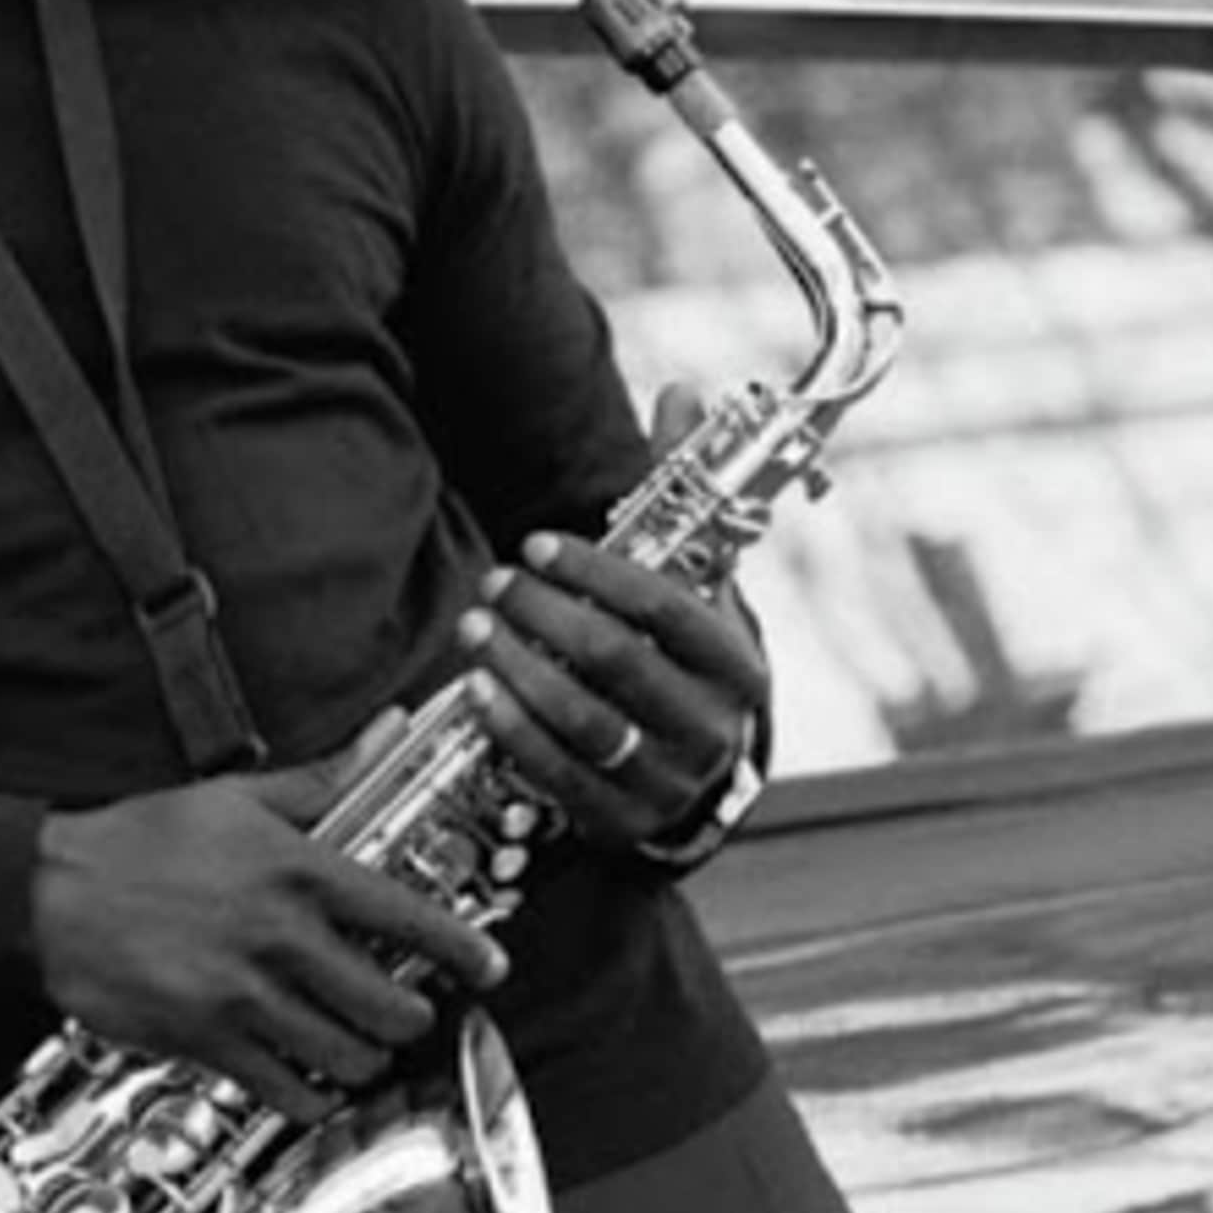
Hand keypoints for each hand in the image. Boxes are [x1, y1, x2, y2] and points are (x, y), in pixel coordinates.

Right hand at [32, 729, 506, 1119]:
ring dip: (366, 1058)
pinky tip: (315, 1086)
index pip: (410, 918)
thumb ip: (322, 779)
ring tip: (363, 1048)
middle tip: (409, 1014)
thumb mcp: (235, 796)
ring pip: (346, 1054)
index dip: (465, 951)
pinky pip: (287, 1090)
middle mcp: (281, 937)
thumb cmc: (137, 842)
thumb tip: (388, 729)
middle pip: (389, 1003)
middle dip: (411, 1016)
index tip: (489, 969)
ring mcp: (245, 996)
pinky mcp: (207, 1041)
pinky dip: (313, 1096)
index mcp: (298, 871)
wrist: (46, 893)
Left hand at [458, 387, 770, 853]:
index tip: (538, 544)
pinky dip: (511, 728)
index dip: (599, 573)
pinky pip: (557, 773)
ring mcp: (668, 782)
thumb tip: (682, 391)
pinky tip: (476, 689)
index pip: (670, 608)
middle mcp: (713, 728)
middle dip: (547, 616)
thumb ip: (682, 498)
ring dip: (519, 668)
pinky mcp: (621, 822)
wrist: (690, 785)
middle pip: (620, 660)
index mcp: (739, 665)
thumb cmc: (680, 668)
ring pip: (584, 719)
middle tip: (493, 583)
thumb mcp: (693, 590)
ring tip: (473, 627)